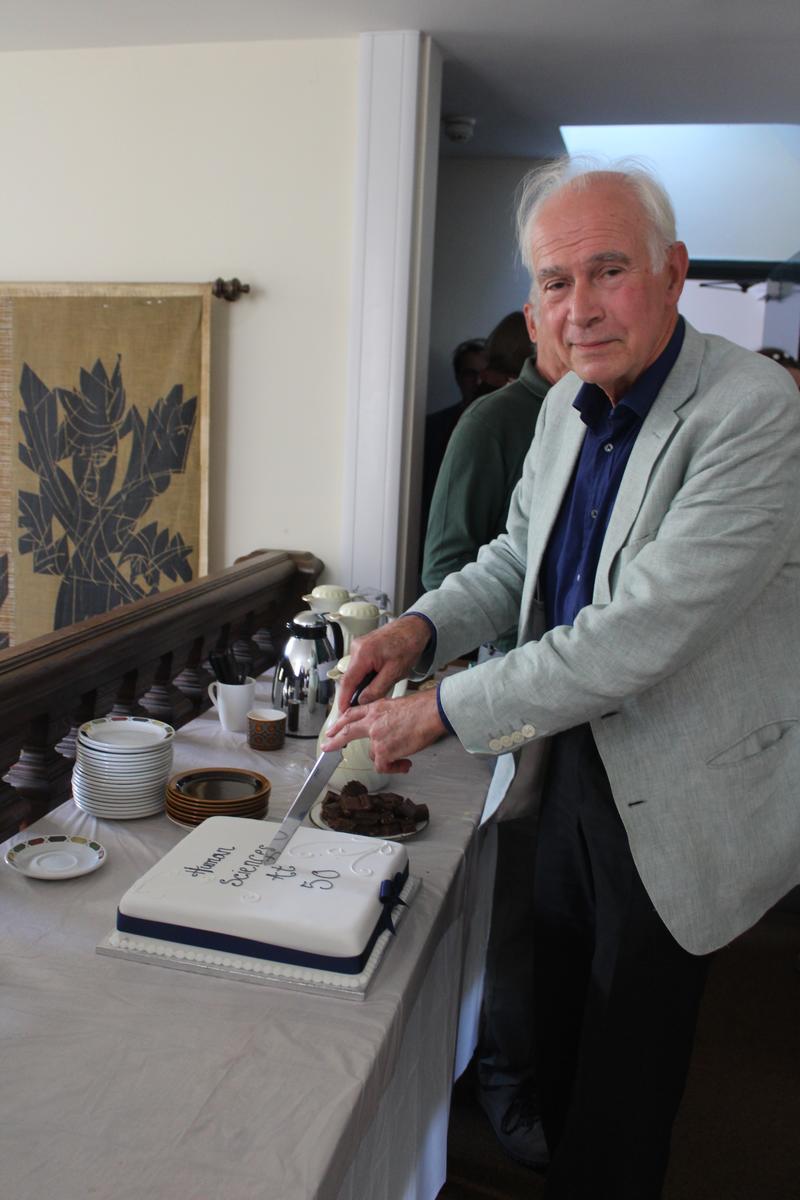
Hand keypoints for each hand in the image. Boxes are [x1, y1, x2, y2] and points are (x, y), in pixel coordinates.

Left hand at [321, 688, 445, 773]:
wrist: (430, 713)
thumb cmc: (423, 709)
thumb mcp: (398, 706)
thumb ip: (388, 718)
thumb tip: (391, 731)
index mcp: (376, 708)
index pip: (353, 714)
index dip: (342, 721)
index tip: (334, 728)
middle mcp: (372, 722)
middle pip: (347, 731)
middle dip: (335, 740)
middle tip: (326, 746)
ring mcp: (375, 737)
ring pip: (373, 755)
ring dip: (387, 760)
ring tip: (403, 760)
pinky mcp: (383, 751)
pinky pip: (383, 766)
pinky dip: (394, 768)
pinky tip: (405, 764)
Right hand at [336, 614, 431, 709]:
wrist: (414, 628)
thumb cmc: (408, 644)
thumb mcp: (395, 672)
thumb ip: (377, 689)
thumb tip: (363, 701)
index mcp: (363, 653)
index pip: (347, 682)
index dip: (344, 699)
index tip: (342, 712)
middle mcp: (357, 648)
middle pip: (349, 677)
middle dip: (354, 693)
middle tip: (362, 707)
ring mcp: (359, 646)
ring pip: (355, 672)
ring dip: (362, 684)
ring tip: (376, 689)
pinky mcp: (363, 647)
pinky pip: (359, 665)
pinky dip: (365, 675)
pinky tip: (377, 678)